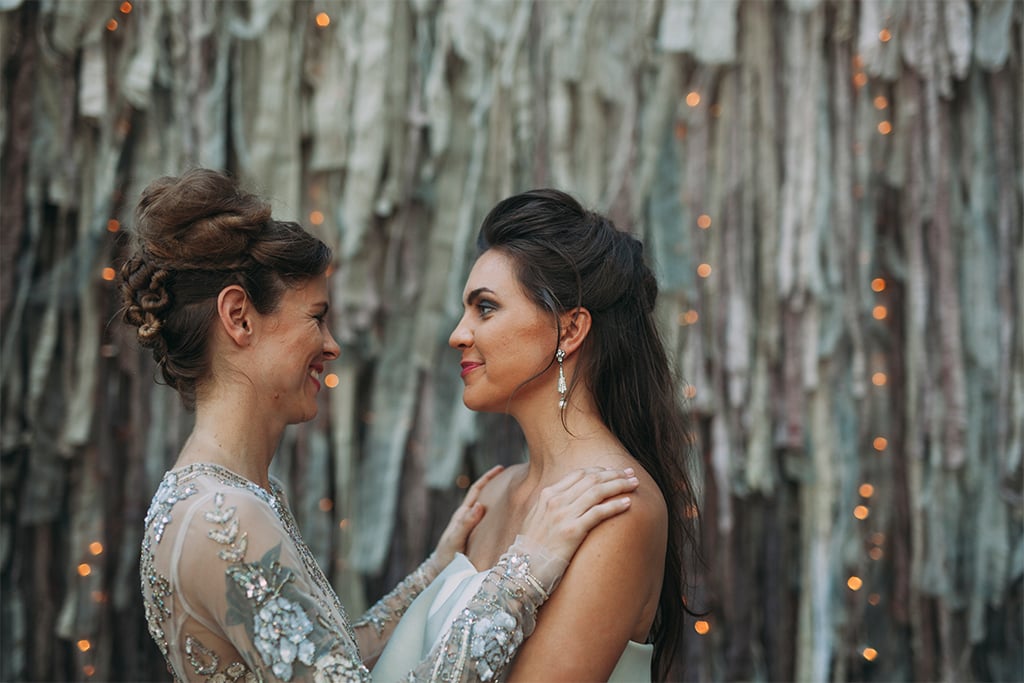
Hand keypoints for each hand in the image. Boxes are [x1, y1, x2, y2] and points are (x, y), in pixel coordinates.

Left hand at [434, 465, 503, 565]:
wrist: (440, 572)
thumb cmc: (446, 557)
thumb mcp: (455, 540)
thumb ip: (466, 524)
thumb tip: (480, 505)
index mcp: (463, 515)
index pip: (476, 490)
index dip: (488, 478)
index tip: (500, 468)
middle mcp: (468, 518)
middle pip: (482, 496)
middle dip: (495, 484)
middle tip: (513, 476)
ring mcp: (472, 527)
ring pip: (487, 508)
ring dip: (498, 499)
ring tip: (514, 493)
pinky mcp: (476, 537)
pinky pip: (489, 521)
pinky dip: (498, 514)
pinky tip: (509, 517)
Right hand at [517, 467, 637, 565]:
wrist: (522, 571)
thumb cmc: (532, 549)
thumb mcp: (537, 519)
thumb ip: (553, 506)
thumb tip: (572, 500)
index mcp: (547, 494)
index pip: (579, 474)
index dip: (600, 470)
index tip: (614, 472)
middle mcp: (555, 501)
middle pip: (591, 479)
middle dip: (614, 474)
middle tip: (630, 474)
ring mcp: (563, 515)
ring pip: (597, 492)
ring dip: (619, 485)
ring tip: (634, 485)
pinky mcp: (572, 532)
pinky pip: (598, 513)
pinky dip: (615, 506)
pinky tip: (628, 503)